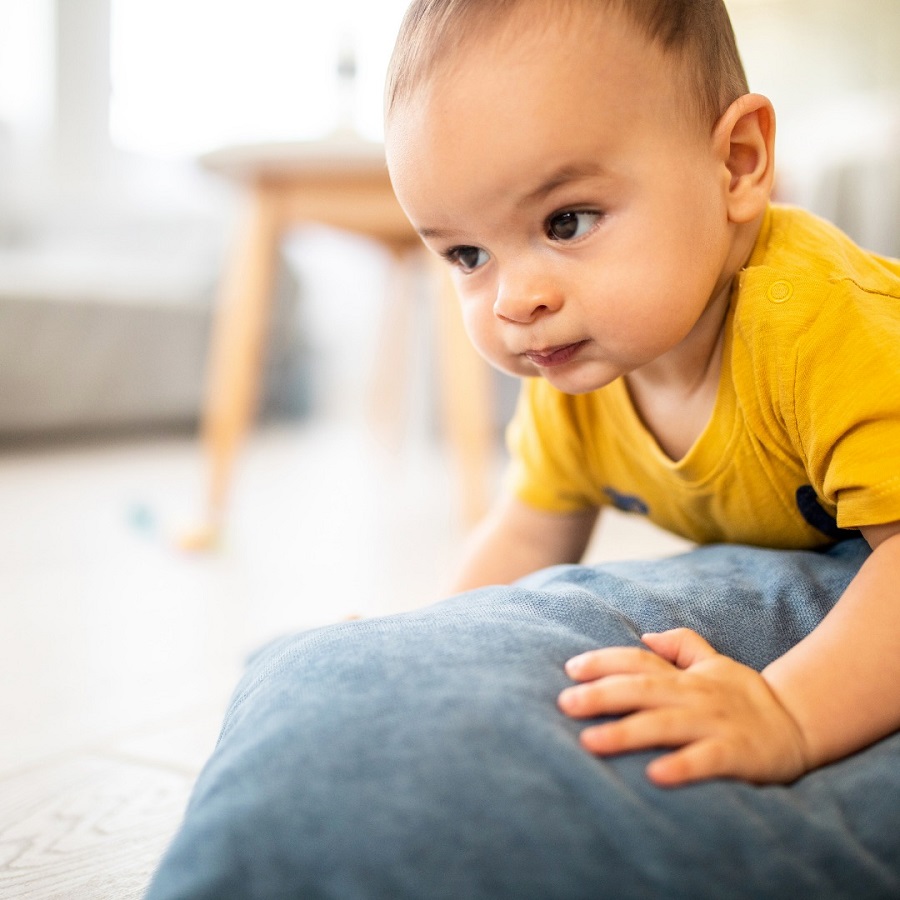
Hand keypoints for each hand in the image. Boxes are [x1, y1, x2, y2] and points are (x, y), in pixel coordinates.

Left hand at [557, 628, 811, 786]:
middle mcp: (695, 696)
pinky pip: (706, 760)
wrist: (800, 724)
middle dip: (601, 695)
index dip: (604, 662)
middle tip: (564, 704)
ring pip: (664, 724)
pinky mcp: (736, 754)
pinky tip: (654, 775)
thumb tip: (646, 634)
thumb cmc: (745, 695)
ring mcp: (715, 724)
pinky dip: (681, 766)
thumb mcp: (714, 662)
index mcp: (686, 676)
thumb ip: (682, 645)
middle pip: (642, 690)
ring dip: (626, 731)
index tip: (570, 669)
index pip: (638, 662)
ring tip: (590, 742)